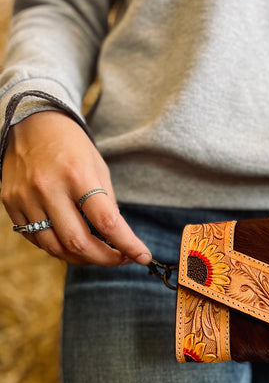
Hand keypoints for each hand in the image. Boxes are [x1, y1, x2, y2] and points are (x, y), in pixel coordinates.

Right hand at [1, 111, 151, 265]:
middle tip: (120, 259)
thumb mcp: (98, 168)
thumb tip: (118, 239)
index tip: (142, 257)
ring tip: (97, 254)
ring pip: (55, 247)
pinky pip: (35, 239)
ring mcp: (26, 198)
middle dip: (104, 259)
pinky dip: (57, 248)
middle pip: (78, 242)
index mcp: (78, 175)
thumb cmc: (72, 146)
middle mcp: (48, 188)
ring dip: (81, 258)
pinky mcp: (11, 203)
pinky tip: (71, 243)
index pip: (106, 221)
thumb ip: (106, 204)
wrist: (32, 123)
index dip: (127, 244)